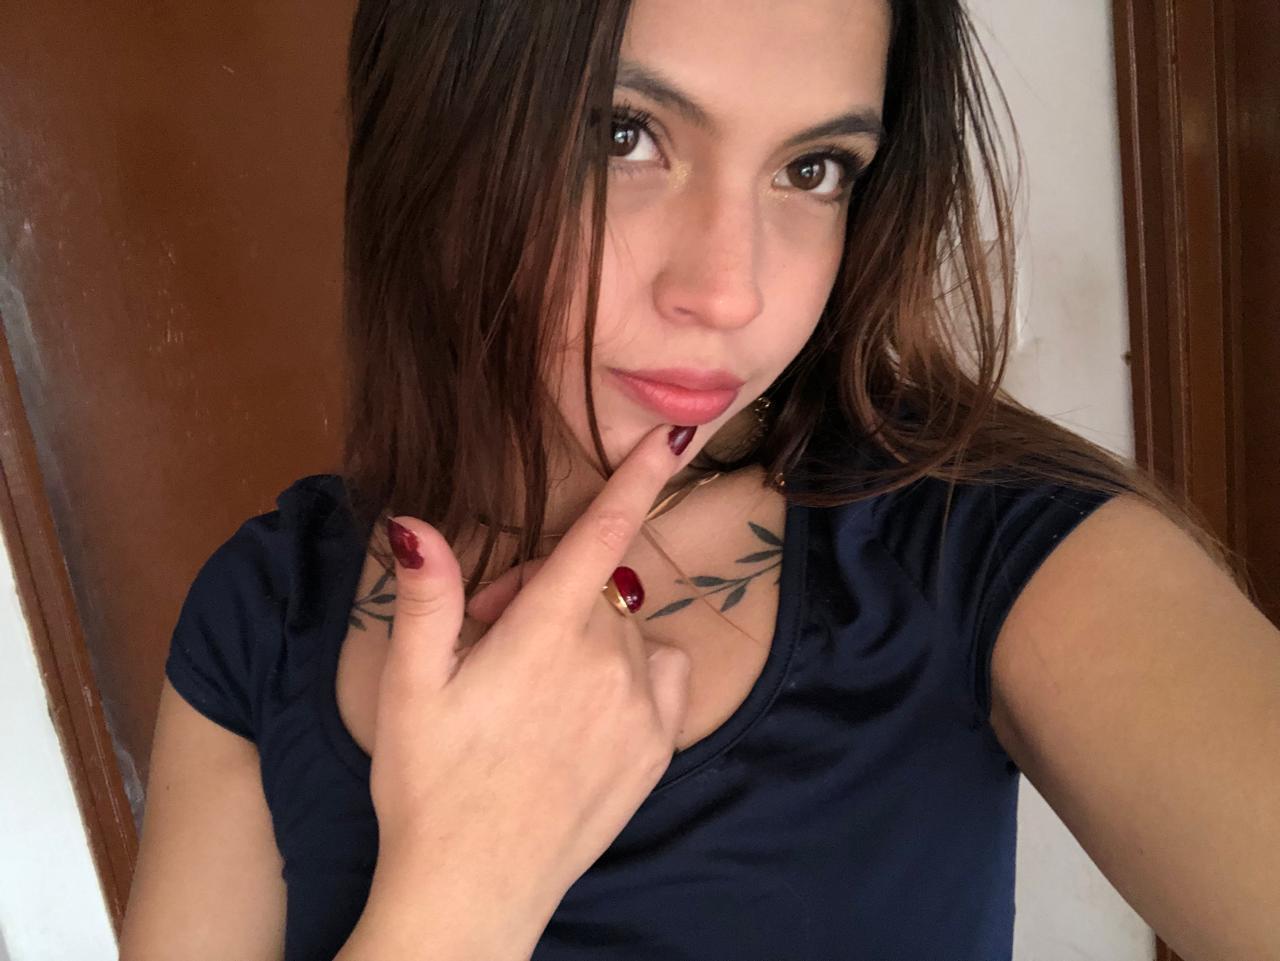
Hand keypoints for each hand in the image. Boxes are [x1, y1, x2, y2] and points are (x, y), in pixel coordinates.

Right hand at [367, 423, 694, 922]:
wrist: (473, 891)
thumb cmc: (428, 785)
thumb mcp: (408, 687)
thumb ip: (426, 597)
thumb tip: (417, 520)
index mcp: (544, 636)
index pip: (601, 534)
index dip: (641, 477)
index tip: (677, 435)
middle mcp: (606, 661)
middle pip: (590, 586)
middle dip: (543, 595)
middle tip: (490, 645)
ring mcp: (639, 707)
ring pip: (623, 627)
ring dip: (584, 634)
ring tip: (531, 686)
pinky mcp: (657, 748)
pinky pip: (661, 672)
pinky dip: (632, 669)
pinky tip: (588, 705)